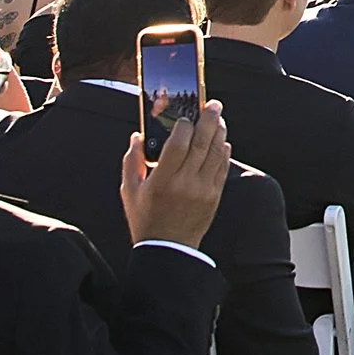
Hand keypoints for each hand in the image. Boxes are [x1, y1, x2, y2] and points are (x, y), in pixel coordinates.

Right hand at [121, 106, 230, 248]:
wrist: (167, 250)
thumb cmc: (145, 219)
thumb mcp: (130, 190)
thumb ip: (131, 161)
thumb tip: (137, 136)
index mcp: (163, 179)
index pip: (178, 144)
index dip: (184, 125)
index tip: (184, 115)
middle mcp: (186, 182)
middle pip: (202, 143)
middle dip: (209, 120)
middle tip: (213, 104)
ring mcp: (203, 190)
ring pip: (216, 153)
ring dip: (219, 133)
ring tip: (219, 119)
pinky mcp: (214, 196)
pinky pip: (222, 168)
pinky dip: (224, 152)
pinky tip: (222, 141)